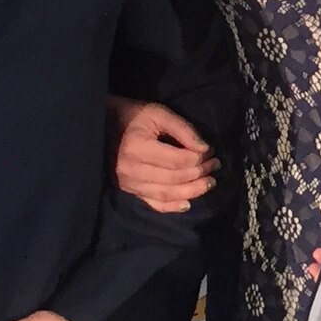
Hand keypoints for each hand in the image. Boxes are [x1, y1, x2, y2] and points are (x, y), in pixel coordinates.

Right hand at [108, 96, 215, 212]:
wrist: (104, 126)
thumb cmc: (133, 116)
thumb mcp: (159, 114)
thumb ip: (183, 130)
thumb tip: (205, 149)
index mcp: (137, 148)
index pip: (176, 160)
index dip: (198, 158)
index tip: (212, 151)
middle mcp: (131, 170)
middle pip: (174, 179)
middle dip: (200, 174)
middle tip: (215, 165)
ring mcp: (128, 184)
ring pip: (166, 195)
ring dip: (192, 191)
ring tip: (209, 183)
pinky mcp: (129, 191)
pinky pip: (154, 204)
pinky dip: (173, 207)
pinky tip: (188, 203)